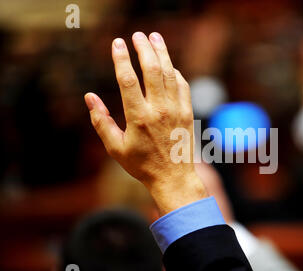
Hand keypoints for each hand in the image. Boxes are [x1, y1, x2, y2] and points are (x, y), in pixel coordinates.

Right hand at [84, 32, 206, 214]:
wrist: (173, 178)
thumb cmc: (141, 165)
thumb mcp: (115, 148)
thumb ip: (100, 122)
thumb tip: (89, 97)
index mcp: (138, 118)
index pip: (129, 80)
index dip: (122, 59)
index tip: (117, 44)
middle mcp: (159, 110)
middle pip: (152, 70)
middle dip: (144, 48)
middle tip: (137, 35)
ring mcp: (176, 110)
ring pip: (170, 74)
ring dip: (162, 53)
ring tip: (155, 37)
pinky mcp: (187, 113)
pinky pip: (183, 85)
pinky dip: (175, 72)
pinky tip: (169, 65)